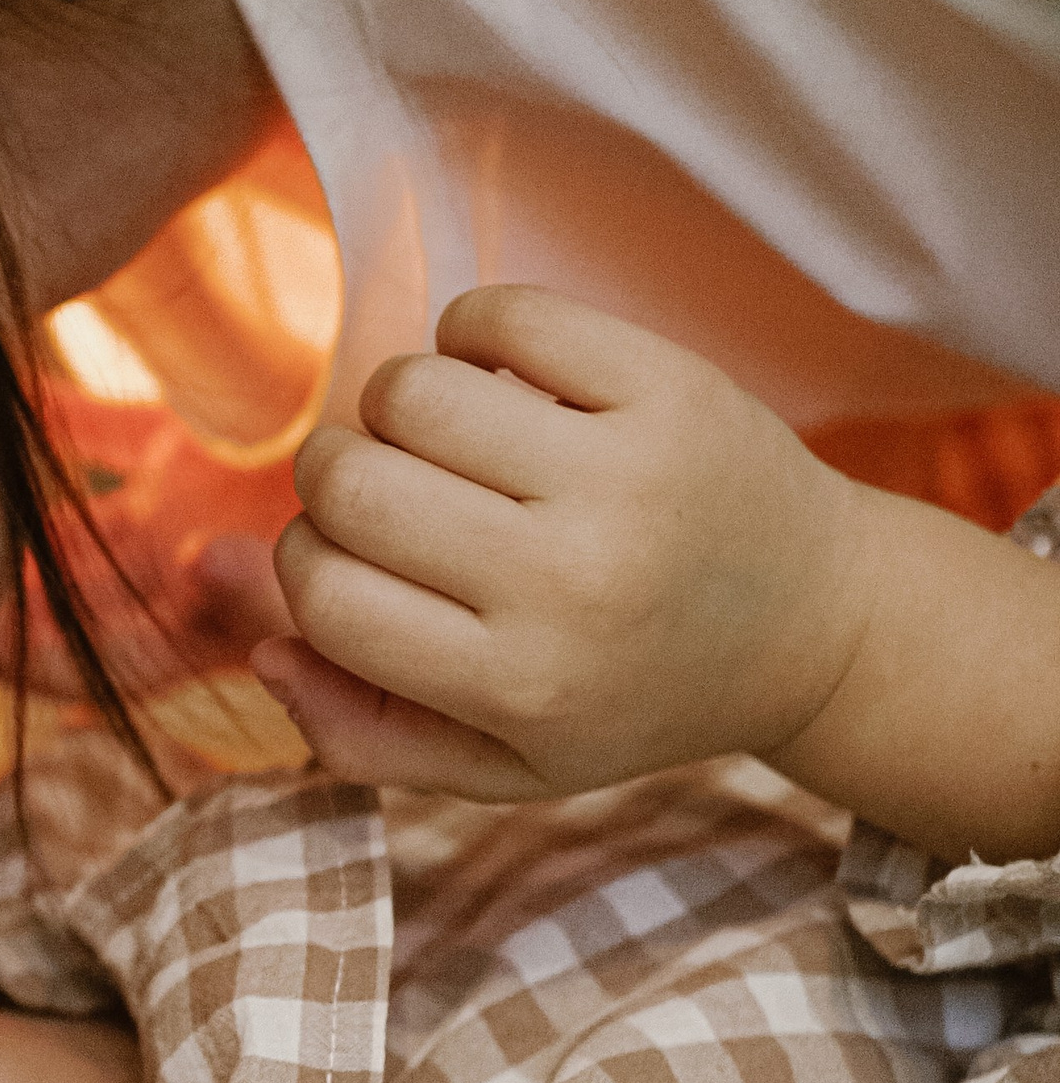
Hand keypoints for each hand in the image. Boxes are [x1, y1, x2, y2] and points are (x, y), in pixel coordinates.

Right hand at [251, 286, 869, 798]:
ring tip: (449, 437)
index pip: (325, 595)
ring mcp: (627, 480)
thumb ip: (365, 737)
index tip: (348, 560)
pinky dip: (471, 332)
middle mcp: (571, 586)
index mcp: (520, 687)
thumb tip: (262, 651)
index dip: (307, 563)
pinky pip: (500, 315)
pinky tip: (504, 379)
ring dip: (398, 404)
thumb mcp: (507, 766)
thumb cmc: (635, 693)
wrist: (820, 625)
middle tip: (392, 491)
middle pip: (348, 483)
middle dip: (338, 477)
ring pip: (410, 390)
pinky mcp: (671, 387)